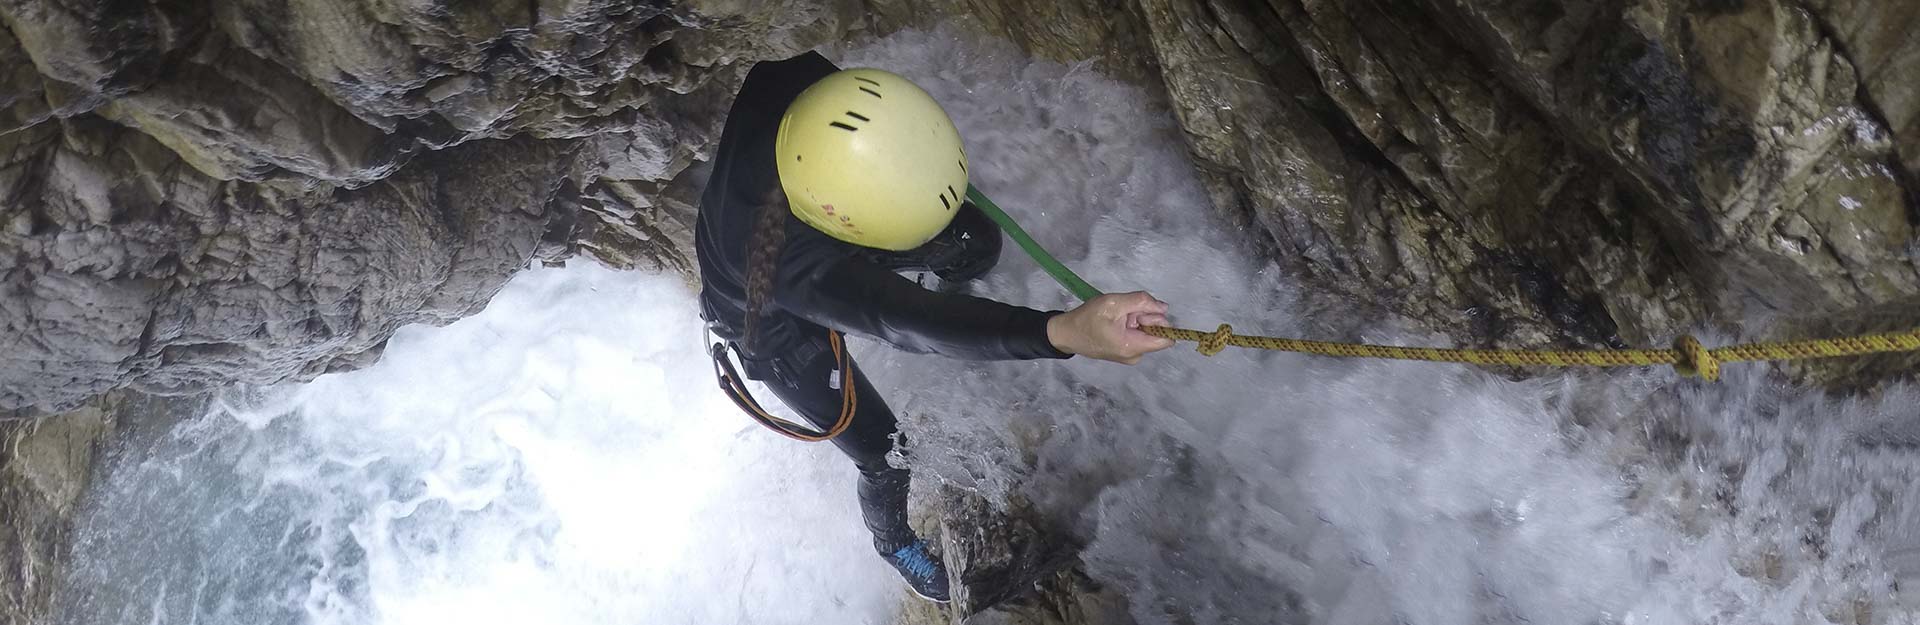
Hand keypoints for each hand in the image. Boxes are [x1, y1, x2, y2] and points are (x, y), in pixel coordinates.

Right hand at [1047, 291, 1176, 363]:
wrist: (1065, 334)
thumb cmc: (1087, 318)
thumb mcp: (1113, 303)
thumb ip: (1141, 302)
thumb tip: (1163, 308)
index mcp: (1133, 347)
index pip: (1167, 339)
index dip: (1160, 321)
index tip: (1141, 313)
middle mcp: (1135, 356)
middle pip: (1156, 333)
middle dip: (1144, 317)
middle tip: (1123, 311)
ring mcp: (1129, 356)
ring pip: (1146, 333)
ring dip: (1136, 320)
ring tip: (1116, 317)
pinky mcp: (1124, 353)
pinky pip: (1136, 336)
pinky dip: (1130, 326)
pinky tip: (1114, 322)